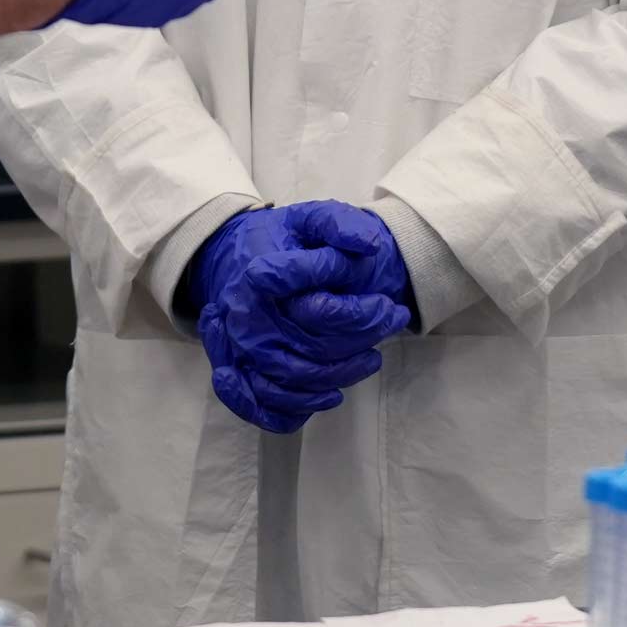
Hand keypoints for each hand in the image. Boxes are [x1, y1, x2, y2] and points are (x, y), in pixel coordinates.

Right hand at [186, 203, 414, 433]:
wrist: (235, 254)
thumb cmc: (281, 238)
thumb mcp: (310, 218)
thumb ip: (339, 225)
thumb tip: (371, 246)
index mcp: (261, 278)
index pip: (320, 310)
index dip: (360, 314)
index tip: (388, 302)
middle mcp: (246, 319)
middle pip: (313, 350)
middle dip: (360, 343)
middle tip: (390, 323)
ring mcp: (242, 349)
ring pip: (296, 380)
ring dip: (340, 376)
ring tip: (372, 359)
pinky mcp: (241, 372)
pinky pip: (266, 405)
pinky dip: (299, 408)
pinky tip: (332, 396)